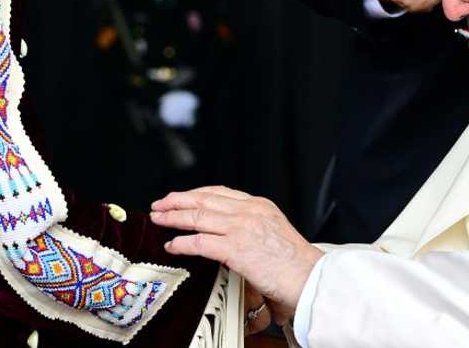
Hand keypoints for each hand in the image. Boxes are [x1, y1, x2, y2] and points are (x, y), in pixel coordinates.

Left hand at [150, 186, 321, 327]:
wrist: (310, 277)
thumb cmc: (295, 263)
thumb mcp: (273, 232)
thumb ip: (251, 225)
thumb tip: (226, 231)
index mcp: (259, 204)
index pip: (220, 191)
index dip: (195, 193)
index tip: (181, 196)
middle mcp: (249, 211)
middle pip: (204, 199)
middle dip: (177, 201)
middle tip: (160, 204)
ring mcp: (242, 227)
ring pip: (198, 216)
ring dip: (173, 217)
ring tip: (159, 219)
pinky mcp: (236, 247)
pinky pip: (200, 242)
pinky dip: (182, 243)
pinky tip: (173, 245)